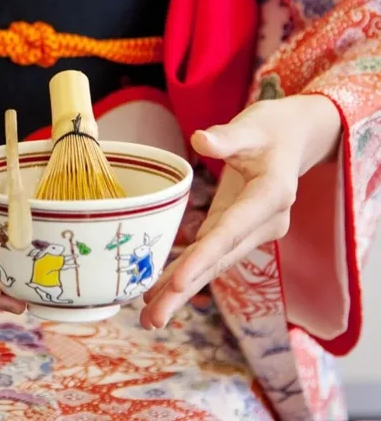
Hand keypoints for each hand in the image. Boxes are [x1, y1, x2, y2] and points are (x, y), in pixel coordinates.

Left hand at [141, 95, 340, 328]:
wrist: (294, 138)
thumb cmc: (272, 129)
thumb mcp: (253, 125)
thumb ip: (228, 137)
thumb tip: (201, 139)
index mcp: (270, 196)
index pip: (231, 231)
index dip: (204, 258)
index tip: (178, 284)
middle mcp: (264, 222)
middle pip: (219, 259)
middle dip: (184, 289)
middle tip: (151, 319)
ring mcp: (252, 229)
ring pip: (214, 263)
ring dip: (182, 289)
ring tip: (149, 315)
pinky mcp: (239, 228)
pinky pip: (212, 253)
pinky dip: (188, 270)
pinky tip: (162, 287)